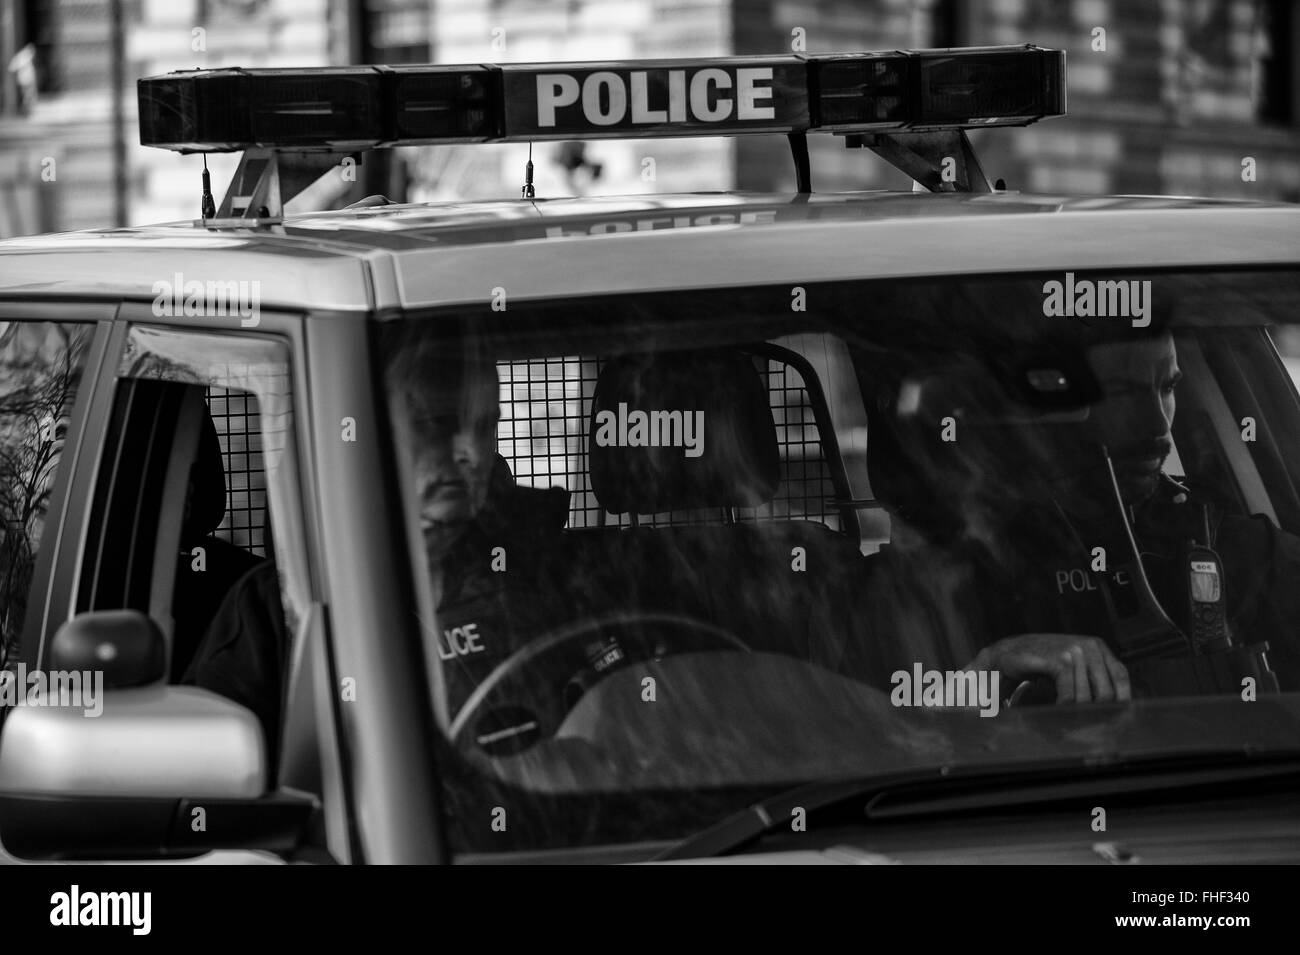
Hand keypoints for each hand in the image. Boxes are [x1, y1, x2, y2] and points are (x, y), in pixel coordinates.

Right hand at [966, 633, 1130, 703]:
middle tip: (1089, 722)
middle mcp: (1089, 647)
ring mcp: (1075, 652)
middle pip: (1107, 691)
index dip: (1122, 698)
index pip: (1121, 676)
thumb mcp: (1073, 664)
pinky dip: (1064, 706)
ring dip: (1078, 711)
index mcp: (1096, 646)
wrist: (1008, 652)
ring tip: (1070, 717)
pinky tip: (1057, 708)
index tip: (1118, 716)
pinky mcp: (1059, 660)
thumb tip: (1116, 703)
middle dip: (1098, 710)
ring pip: (1088, 696)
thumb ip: (1092, 676)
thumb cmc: (1042, 661)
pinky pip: (1070, 695)